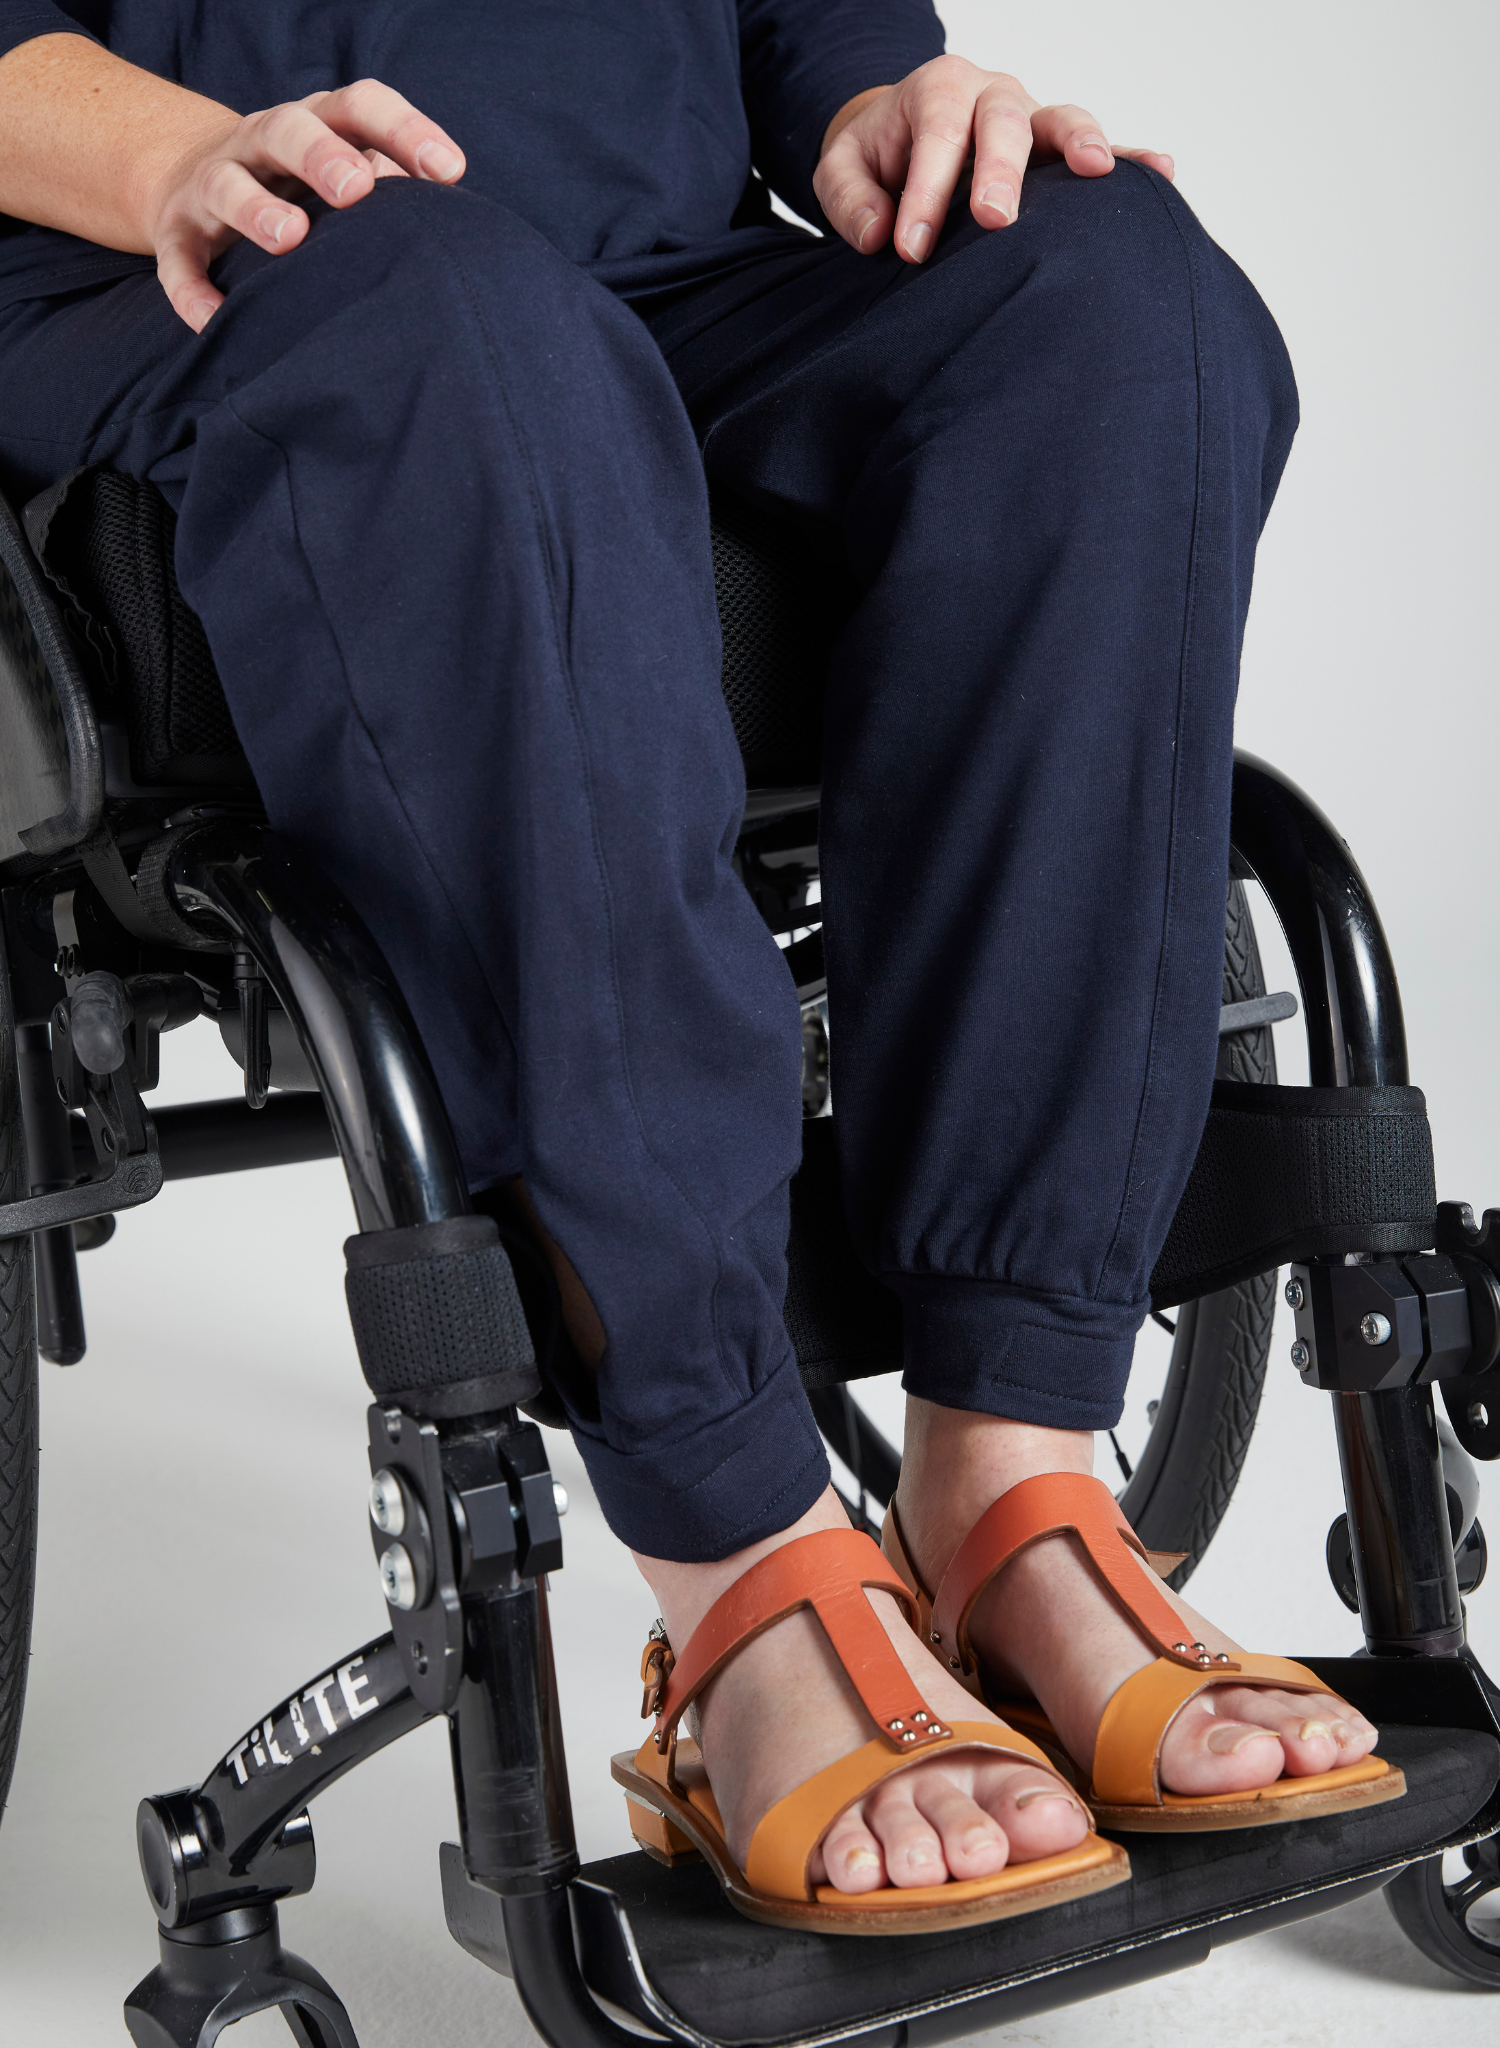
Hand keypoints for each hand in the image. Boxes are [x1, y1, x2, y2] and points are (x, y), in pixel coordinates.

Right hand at [140, 78, 465, 331]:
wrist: (196, 182)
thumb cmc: (303, 190)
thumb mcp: (348, 175)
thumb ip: (394, 192)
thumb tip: (457, 233)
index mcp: (317, 124)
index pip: (361, 106)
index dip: (404, 129)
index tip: (449, 170)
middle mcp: (261, 142)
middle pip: (288, 130)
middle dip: (323, 155)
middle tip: (359, 190)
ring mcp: (213, 183)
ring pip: (226, 184)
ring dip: (256, 208)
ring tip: (290, 239)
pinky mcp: (176, 231)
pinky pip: (178, 259)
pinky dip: (192, 288)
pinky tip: (215, 319)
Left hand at [813, 55, 1173, 263]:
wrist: (906, 134)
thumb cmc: (879, 156)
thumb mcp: (841, 169)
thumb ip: (849, 198)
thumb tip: (878, 235)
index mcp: (938, 89)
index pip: (937, 137)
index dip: (926, 193)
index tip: (911, 248)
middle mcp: (992, 94)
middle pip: (1003, 123)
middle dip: (1001, 170)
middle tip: (994, 219)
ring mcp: (1032, 117)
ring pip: (1060, 121)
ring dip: (1080, 145)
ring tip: (1097, 171)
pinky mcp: (1057, 148)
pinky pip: (1101, 147)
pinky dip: (1132, 157)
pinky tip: (1164, 171)